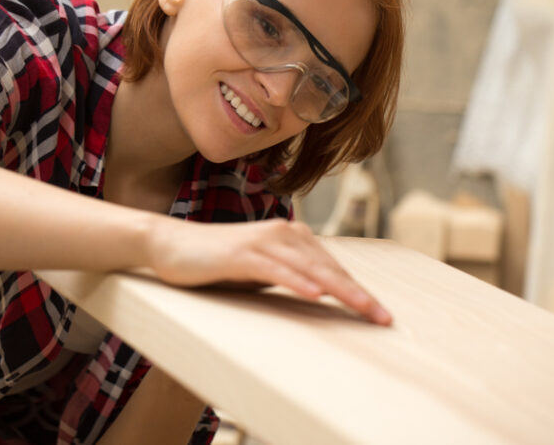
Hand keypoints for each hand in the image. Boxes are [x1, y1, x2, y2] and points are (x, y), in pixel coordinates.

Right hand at [145, 218, 392, 325]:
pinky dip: (296, 281)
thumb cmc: (217, 262)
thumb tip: (319, 296)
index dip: (359, 292)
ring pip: (310, 268)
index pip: (333, 269)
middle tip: (384, 319)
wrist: (170, 245)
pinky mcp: (240, 253)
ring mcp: (262, 242)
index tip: (381, 317)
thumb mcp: (261, 272)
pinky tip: (314, 294)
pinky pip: (274, 269)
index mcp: (293, 238)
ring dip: (340, 289)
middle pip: (330, 269)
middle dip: (359, 295)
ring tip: (363, 309)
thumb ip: (289, 277)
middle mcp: (284, 234)